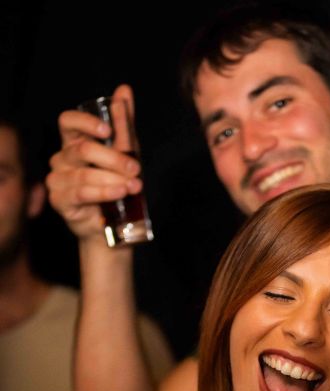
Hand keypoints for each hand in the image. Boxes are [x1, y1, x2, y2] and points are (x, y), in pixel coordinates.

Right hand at [46, 83, 142, 242]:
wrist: (114, 224)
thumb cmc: (116, 185)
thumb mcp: (125, 152)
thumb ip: (123, 123)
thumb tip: (124, 90)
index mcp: (73, 142)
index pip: (67, 121)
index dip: (85, 122)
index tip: (108, 130)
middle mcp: (61, 158)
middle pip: (83, 149)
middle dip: (114, 159)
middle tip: (136, 168)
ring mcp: (57, 179)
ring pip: (84, 173)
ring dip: (113, 178)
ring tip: (133, 185)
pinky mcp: (60, 200)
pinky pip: (81, 192)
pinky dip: (103, 192)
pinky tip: (119, 192)